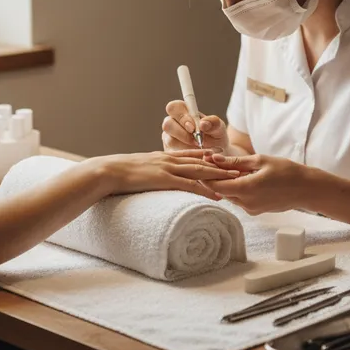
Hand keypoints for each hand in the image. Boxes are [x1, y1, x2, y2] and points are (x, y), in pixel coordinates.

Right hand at [89, 150, 238, 200]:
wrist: (108, 171)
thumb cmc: (120, 173)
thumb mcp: (140, 168)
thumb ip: (152, 172)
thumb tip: (157, 179)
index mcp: (165, 156)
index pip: (193, 154)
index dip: (211, 157)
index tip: (226, 159)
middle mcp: (170, 159)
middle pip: (202, 160)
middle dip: (222, 164)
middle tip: (240, 167)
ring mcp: (168, 168)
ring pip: (200, 170)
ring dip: (220, 174)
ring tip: (237, 179)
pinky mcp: (164, 179)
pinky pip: (189, 184)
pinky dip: (205, 189)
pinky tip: (217, 194)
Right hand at [162, 100, 229, 152]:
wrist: (217, 156)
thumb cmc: (216, 137)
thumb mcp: (219, 129)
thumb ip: (213, 123)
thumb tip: (203, 123)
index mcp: (183, 113)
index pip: (174, 107)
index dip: (182, 117)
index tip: (194, 128)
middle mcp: (173, 124)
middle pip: (167, 124)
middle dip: (182, 133)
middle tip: (196, 141)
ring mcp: (169, 139)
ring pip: (169, 140)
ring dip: (185, 146)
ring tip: (200, 150)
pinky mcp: (169, 153)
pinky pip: (172, 154)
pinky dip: (185, 156)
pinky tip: (196, 157)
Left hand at [202, 153, 308, 214]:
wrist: (306, 189)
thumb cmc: (286, 171)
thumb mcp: (260, 161)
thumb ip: (235, 161)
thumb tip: (214, 158)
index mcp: (247, 189)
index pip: (216, 186)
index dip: (205, 176)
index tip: (201, 164)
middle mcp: (246, 203)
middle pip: (221, 192)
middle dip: (214, 178)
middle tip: (210, 163)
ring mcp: (251, 209)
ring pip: (229, 196)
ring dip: (225, 184)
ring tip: (225, 168)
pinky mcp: (255, 210)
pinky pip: (239, 199)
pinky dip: (236, 189)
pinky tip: (240, 177)